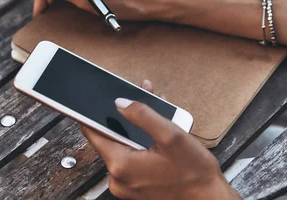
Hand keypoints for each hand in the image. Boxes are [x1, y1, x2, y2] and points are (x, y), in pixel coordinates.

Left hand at [81, 80, 239, 199]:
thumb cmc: (194, 173)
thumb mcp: (171, 135)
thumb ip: (143, 115)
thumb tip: (120, 102)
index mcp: (121, 164)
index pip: (92, 132)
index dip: (93, 113)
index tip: (92, 99)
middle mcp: (118, 178)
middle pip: (111, 137)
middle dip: (126, 117)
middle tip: (143, 98)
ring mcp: (126, 185)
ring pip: (123, 147)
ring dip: (136, 129)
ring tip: (158, 116)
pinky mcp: (135, 187)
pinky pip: (131, 159)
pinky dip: (141, 145)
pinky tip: (158, 135)